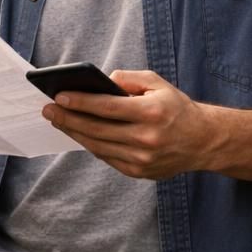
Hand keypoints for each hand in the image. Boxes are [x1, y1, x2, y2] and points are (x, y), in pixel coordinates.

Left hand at [42, 69, 212, 179]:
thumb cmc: (175, 107)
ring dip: (73, 132)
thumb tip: (97, 83)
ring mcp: (142, 159)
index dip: (79, 102)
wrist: (204, 141)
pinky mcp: (139, 172)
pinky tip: (78, 133)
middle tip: (47, 109)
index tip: (58, 96)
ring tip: (57, 119)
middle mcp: (147, 138)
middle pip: (96, 129)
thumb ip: (127, 79)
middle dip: (68, 118)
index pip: (106, 107)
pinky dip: (90, 144)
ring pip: (97, 145)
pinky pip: (106, 157)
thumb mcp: (156, 83)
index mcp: (151, 113)